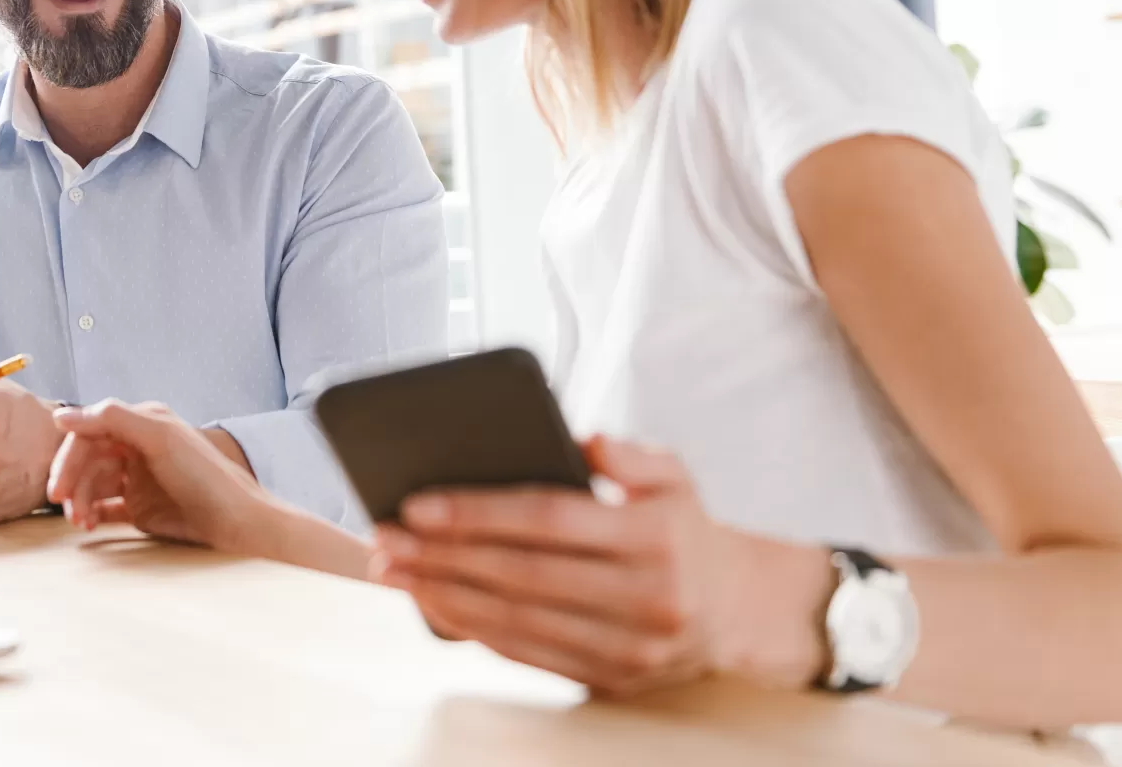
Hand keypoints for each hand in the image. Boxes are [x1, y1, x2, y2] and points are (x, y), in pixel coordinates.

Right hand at [46, 399, 275, 552]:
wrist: (238, 521)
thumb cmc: (204, 475)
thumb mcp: (160, 438)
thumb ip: (113, 419)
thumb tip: (63, 416)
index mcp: (142, 422)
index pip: (91, 432)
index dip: (69, 455)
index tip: (57, 484)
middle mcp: (137, 446)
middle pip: (88, 459)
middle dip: (72, 481)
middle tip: (61, 505)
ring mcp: (138, 478)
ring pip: (94, 484)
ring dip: (80, 501)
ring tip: (79, 523)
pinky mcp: (141, 508)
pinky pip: (105, 507)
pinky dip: (92, 514)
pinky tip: (89, 526)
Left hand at [370, 436, 821, 696]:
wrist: (737, 611)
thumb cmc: (683, 530)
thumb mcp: (673, 476)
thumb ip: (627, 454)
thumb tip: (578, 439)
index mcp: (657, 537)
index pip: (549, 519)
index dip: (477, 512)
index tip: (416, 504)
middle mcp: (647, 598)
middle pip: (522, 574)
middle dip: (442, 557)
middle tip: (384, 540)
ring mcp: (632, 649)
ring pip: (518, 623)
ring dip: (445, 598)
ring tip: (396, 573)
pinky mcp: (613, 682)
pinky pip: (530, 656)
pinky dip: (476, 631)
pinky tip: (437, 606)